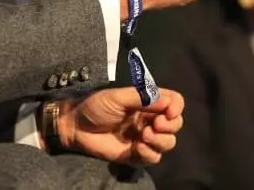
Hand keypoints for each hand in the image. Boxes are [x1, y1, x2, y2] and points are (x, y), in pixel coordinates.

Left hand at [54, 87, 184, 165]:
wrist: (76, 127)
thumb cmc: (95, 107)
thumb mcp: (117, 97)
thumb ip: (142, 97)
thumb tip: (167, 101)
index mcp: (148, 103)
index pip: (174, 102)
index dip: (177, 107)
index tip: (169, 112)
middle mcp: (150, 120)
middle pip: (176, 124)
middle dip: (170, 125)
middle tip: (154, 124)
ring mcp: (144, 138)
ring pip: (168, 142)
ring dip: (161, 140)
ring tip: (144, 135)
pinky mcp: (137, 155)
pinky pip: (154, 157)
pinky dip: (150, 153)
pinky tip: (137, 147)